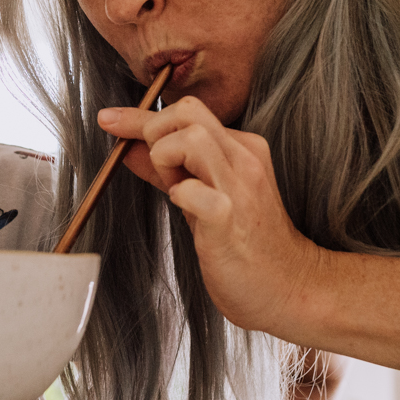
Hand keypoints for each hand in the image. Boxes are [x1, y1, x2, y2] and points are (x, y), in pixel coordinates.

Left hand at [98, 96, 324, 335]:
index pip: (187, 112)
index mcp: (241, 148)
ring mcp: (239, 187)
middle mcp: (244, 159)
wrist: (288, 287)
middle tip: (162, 173)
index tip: (110, 119)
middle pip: (188, 112)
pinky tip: (185, 211)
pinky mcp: (229, 219)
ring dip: (165, 161)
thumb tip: (129, 147)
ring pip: (190, 139)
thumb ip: (168, 170)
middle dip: (154, 133)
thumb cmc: (245, 245)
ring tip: (176, 191)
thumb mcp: (203, 197)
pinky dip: (178, 195)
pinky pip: (192, 191)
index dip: (141, 116)